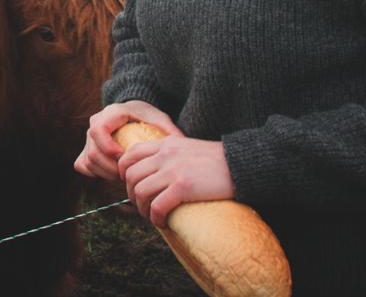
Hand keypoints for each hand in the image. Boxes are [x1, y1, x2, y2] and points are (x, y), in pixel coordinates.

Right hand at [74, 100, 181, 180]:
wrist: (132, 112)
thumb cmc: (145, 115)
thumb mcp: (158, 117)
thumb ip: (168, 129)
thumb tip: (182, 144)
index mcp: (111, 114)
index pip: (98, 130)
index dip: (108, 147)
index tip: (123, 157)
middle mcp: (95, 123)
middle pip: (92, 151)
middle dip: (110, 168)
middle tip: (127, 174)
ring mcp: (89, 137)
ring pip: (88, 161)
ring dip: (105, 173)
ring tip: (123, 176)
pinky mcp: (87, 148)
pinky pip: (82, 165)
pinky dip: (95, 173)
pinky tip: (112, 175)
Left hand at [118, 136, 235, 228]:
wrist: (240, 163)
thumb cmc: (217, 160)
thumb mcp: (187, 147)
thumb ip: (170, 154)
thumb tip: (157, 172)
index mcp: (166, 143)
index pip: (131, 153)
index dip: (125, 171)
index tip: (133, 184)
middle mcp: (165, 155)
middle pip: (131, 175)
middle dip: (132, 194)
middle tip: (143, 205)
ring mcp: (173, 170)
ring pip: (140, 192)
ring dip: (142, 208)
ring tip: (152, 215)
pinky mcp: (183, 187)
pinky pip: (157, 206)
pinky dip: (155, 218)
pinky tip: (163, 222)